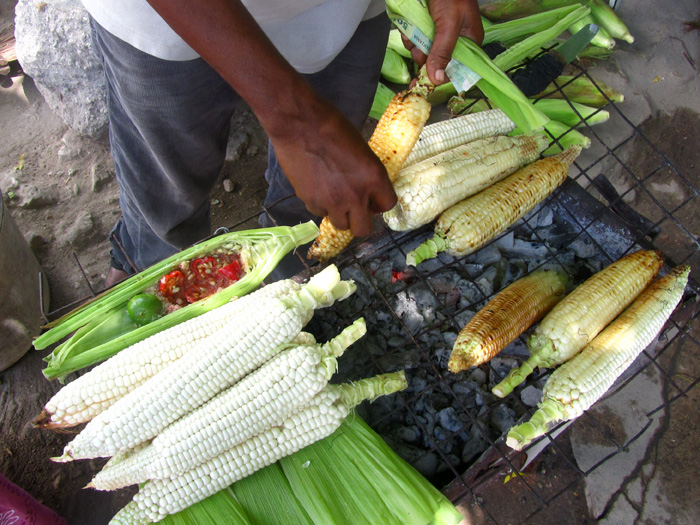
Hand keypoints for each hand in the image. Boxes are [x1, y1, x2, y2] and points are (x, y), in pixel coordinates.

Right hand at [270, 100, 396, 237]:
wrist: (299, 124)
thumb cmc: (332, 126)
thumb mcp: (361, 149)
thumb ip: (367, 174)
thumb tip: (366, 190)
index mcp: (374, 177)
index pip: (388, 205)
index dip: (379, 204)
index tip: (372, 200)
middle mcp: (355, 195)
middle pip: (363, 229)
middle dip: (360, 220)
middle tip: (354, 208)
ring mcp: (332, 202)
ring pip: (340, 224)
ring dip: (339, 214)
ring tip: (333, 196)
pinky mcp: (311, 201)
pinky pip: (320, 212)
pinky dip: (320, 204)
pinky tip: (316, 187)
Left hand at [402, 0, 483, 84]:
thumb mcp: (448, 24)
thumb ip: (443, 51)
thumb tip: (438, 79)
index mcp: (468, 41)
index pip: (457, 69)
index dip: (440, 75)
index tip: (424, 79)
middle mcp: (454, 40)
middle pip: (436, 63)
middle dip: (424, 56)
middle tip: (419, 47)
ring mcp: (438, 34)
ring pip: (423, 52)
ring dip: (414, 45)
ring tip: (414, 31)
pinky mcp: (426, 29)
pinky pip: (415, 41)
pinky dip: (409, 36)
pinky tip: (409, 27)